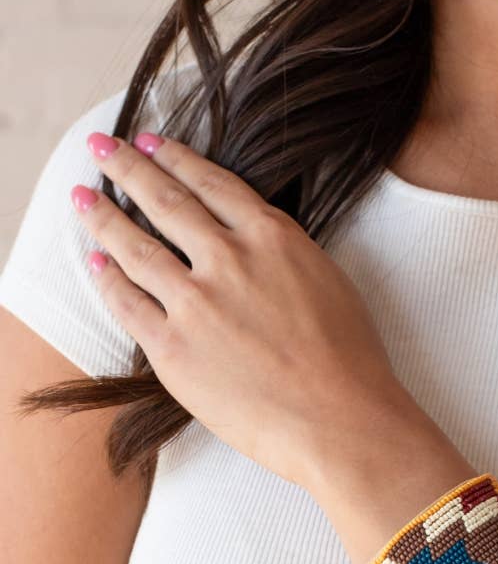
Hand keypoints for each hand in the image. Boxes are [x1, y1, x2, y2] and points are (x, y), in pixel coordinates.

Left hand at [70, 130, 399, 489]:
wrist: (340, 421)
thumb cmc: (350, 361)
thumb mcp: (330, 281)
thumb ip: (285, 255)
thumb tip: (257, 247)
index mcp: (272, 237)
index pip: (210, 183)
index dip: (175, 158)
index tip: (151, 142)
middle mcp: (227, 260)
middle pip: (163, 200)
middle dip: (126, 167)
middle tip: (102, 146)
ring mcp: (194, 304)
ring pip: (134, 247)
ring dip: (102, 217)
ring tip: (81, 198)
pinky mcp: (172, 349)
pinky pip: (127, 305)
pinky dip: (108, 280)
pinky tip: (97, 265)